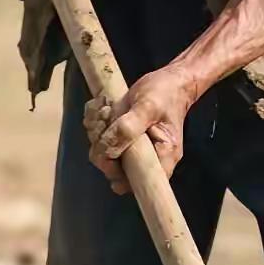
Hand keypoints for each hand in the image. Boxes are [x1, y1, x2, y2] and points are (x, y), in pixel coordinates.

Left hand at [84, 65, 197, 194]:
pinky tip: (103, 107)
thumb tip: (107, 149)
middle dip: (102, 147)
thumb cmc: (165, 94)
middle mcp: (145, 158)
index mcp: (161, 157)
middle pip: (114, 170)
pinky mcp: (119, 138)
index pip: (141, 184)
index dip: (121, 178)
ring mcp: (130, 149)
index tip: (110, 159)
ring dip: (96, 131)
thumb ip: (129, 128)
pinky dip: (94, 122)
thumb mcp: (148, 106)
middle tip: (105, 121)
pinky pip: (97, 139)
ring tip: (106, 110)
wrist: (168, 80)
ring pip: (102, 153)